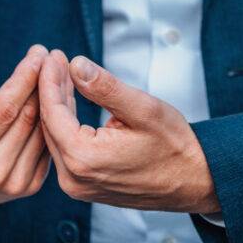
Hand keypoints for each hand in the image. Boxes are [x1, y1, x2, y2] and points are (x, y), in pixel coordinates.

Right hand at [0, 41, 50, 211]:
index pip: (4, 109)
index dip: (23, 78)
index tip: (37, 53)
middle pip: (27, 118)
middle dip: (43, 82)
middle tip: (53, 54)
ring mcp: (13, 184)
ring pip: (44, 131)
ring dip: (56, 97)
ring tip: (60, 68)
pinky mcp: (30, 186)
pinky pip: (51, 145)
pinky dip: (59, 118)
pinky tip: (61, 94)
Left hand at [38, 50, 218, 213]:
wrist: (194, 181)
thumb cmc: (174, 146)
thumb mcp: (144, 109)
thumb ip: (106, 87)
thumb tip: (76, 64)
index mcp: (84, 158)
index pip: (52, 112)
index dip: (50, 79)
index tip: (52, 55)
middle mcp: (74, 178)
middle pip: (49, 125)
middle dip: (51, 89)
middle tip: (55, 59)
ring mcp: (77, 186)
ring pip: (55, 138)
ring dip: (57, 105)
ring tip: (62, 75)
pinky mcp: (84, 187)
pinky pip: (65, 150)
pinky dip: (67, 124)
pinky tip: (71, 101)